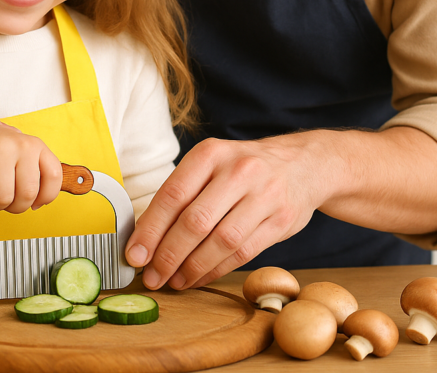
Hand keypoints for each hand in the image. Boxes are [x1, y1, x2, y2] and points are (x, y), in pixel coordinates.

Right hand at [0, 111, 62, 212]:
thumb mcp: (14, 152)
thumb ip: (29, 173)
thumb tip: (38, 203)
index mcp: (34, 145)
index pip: (54, 176)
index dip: (45, 196)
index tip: (34, 204)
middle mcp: (21, 144)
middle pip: (27, 195)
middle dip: (11, 206)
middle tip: (0, 199)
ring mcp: (2, 148)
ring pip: (3, 198)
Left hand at [124, 135, 325, 290]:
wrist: (303, 164)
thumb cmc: (243, 168)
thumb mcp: (212, 164)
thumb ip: (182, 193)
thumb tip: (144, 237)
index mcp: (211, 153)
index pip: (173, 195)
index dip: (150, 230)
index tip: (134, 255)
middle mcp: (238, 171)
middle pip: (195, 221)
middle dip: (168, 255)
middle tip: (152, 276)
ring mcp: (264, 195)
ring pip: (220, 241)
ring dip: (192, 268)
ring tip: (174, 282)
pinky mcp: (281, 220)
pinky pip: (243, 253)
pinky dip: (216, 270)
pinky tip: (198, 277)